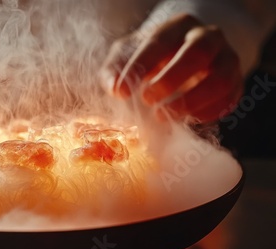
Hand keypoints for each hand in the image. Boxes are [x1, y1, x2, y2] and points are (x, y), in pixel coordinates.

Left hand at [101, 14, 241, 122]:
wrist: (178, 63)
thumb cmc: (148, 59)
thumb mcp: (126, 57)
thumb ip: (114, 70)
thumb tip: (114, 88)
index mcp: (177, 27)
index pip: (160, 41)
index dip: (140, 67)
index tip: (121, 92)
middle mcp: (207, 37)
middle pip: (198, 52)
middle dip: (171, 79)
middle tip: (147, 99)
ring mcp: (226, 60)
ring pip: (219, 79)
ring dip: (191, 101)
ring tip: (164, 117)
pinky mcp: (235, 84)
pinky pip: (227, 100)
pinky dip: (206, 113)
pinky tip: (184, 120)